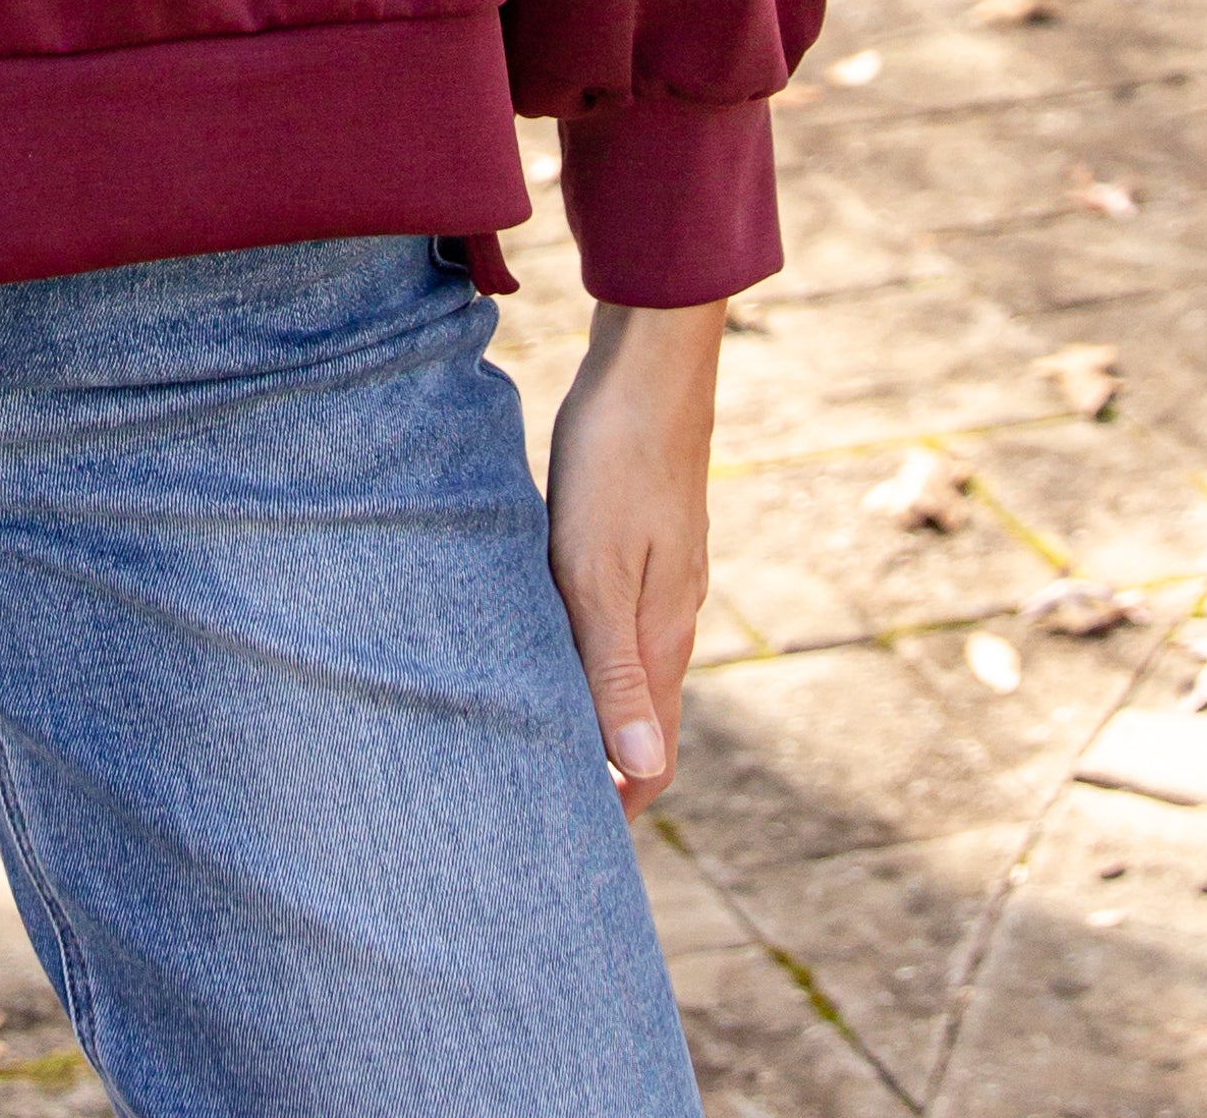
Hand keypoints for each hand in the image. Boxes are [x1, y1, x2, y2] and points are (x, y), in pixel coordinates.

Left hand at [544, 296, 722, 817]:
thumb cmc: (617, 460)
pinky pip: (621, 617)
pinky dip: (590, 651)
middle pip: (645, 720)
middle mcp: (671, 615)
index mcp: (663, 635)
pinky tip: (548, 634)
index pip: (654, 755)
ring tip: (535, 730)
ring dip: (595, 708)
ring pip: (632, 667)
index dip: (619, 805)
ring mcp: (663, 575)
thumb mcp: (597, 568)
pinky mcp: (645, 539)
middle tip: (541, 799)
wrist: (652, 361)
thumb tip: (636, 769)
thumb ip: (614, 667)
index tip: (573, 846)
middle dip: (604, 768)